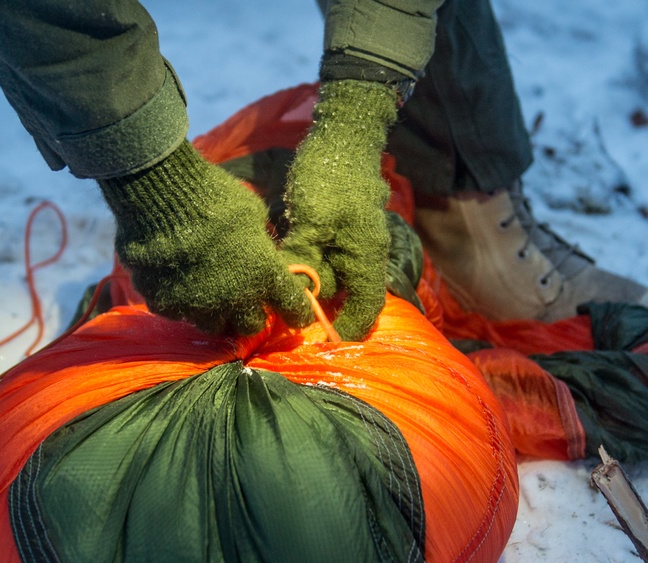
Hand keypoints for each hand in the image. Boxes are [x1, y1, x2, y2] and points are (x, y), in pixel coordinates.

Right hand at [99, 140, 312, 336]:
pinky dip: (182, 303)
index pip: (294, 309)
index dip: (297, 313)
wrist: (163, 201)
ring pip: (214, 326)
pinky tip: (177, 284)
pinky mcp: (167, 306)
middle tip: (244, 299)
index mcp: (265, 276)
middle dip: (251, 314)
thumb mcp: (252, 214)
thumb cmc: (216, 198)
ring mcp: (199, 307)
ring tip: (210, 297)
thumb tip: (259, 246)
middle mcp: (236, 300)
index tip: (296, 314)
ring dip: (217, 314)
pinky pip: (179, 313)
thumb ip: (259, 240)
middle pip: (251, 326)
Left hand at [280, 80, 398, 340]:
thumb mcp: (311, 222)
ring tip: (280, 294)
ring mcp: (350, 242)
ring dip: (311, 286)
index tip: (322, 343)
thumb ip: (304, 260)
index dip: (347, 330)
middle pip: (345, 295)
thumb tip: (295, 294)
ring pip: (331, 277)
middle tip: (287, 318)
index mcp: (366, 258)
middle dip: (320, 308)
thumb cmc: (330, 177)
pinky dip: (306, 266)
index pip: (366, 308)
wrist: (341, 135)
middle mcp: (363, 255)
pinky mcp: (335, 230)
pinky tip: (284, 266)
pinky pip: (323, 258)